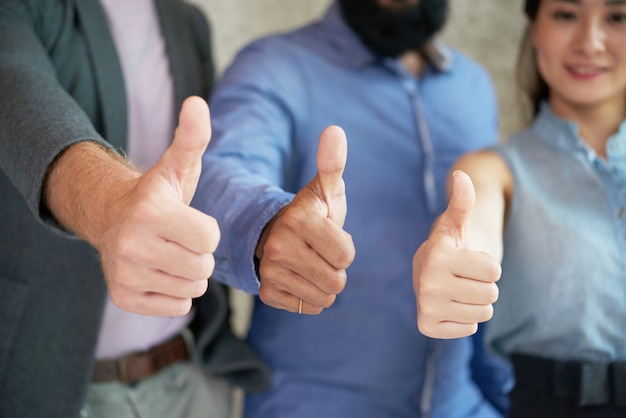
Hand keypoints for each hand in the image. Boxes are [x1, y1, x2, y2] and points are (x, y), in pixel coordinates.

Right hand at [96, 96, 219, 315]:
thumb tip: (198, 103)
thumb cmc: (157, 194)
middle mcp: (131, 244)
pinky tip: (159, 272)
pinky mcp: (123, 298)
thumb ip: (193, 137)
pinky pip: (177, 307)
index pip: (210, 237)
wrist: (111, 218)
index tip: (188, 220)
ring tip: (169, 254)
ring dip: (189, 274)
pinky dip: (175, 292)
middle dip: (199, 253)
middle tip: (178, 239)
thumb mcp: (177, 166)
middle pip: (203, 266)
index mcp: (150, 211)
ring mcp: (124, 273)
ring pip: (192, 288)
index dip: (206, 229)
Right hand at [256, 126, 354, 313]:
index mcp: (298, 220)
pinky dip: (309, 297)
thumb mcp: (325, 189)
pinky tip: (299, 277)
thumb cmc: (312, 212)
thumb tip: (335, 131)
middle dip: (336, 269)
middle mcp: (278, 247)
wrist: (276, 233)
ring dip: (324, 284)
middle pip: (337, 281)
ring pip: (324, 298)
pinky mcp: (266, 293)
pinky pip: (306, 307)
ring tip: (311, 263)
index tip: (328, 235)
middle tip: (320, 252)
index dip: (345, 248)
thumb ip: (332, 163)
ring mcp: (270, 272)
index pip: (347, 256)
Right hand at [412, 170, 499, 337]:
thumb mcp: (458, 224)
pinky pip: (469, 329)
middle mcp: (427, 283)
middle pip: (490, 294)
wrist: (427, 272)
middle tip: (465, 278)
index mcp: (437, 256)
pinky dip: (465, 320)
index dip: (488, 266)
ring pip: (482, 313)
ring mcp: (426, 306)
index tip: (469, 261)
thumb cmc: (451, 247)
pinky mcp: (427, 326)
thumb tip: (462, 175)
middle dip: (484, 286)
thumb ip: (462, 201)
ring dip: (476, 303)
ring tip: (459, 291)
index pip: (494, 271)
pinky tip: (451, 306)